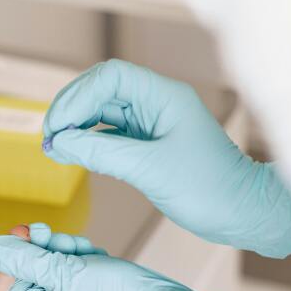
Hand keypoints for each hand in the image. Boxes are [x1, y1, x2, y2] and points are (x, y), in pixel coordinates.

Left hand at [0, 223, 242, 290]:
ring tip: (82, 249)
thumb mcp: (63, 274)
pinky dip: (85, 255)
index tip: (24, 231)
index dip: (15, 251)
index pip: (10, 278)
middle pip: (33, 267)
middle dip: (44, 247)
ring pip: (58, 262)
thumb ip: (22, 259)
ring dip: (66, 249)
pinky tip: (96, 256)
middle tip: (52, 237)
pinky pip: (80, 266)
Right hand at [42, 59, 290, 258]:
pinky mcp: (150, 145)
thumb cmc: (210, 189)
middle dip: (71, 110)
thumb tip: (59, 144)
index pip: (110, 77)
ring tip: (54, 149)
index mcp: (164, 96)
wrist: (242, 213)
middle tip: (48, 138)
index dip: (78, 97)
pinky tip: (72, 155)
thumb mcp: (149, 170)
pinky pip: (111, 135)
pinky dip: (89, 143)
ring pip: (103, 113)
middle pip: (102, 91)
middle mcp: (157, 103)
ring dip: (76, 128)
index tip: (57, 126)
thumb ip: (102, 153)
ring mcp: (153, 123)